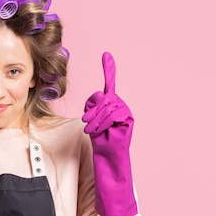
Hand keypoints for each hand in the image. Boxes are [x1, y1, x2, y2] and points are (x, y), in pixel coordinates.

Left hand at [82, 52, 136, 215]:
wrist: (109, 161)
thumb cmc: (98, 143)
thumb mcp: (91, 123)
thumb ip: (92, 109)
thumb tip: (94, 100)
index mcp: (110, 105)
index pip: (109, 83)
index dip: (109, 69)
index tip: (106, 55)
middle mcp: (119, 106)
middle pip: (103, 96)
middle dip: (92, 109)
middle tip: (87, 123)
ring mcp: (125, 112)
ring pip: (107, 105)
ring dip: (96, 118)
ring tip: (91, 129)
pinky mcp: (129, 120)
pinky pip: (114, 113)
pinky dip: (104, 122)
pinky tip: (99, 130)